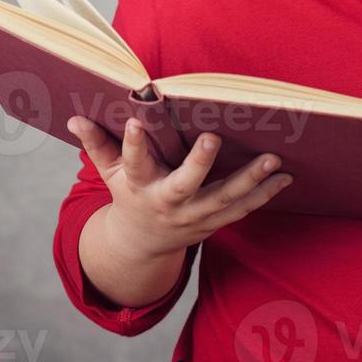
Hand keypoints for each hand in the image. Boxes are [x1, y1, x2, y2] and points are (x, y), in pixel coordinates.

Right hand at [67, 115, 293, 259]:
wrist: (143, 243)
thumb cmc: (130, 194)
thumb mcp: (110, 174)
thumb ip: (98, 146)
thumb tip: (75, 118)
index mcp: (139, 186)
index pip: (133, 163)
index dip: (133, 144)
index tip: (135, 120)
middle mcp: (168, 203)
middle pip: (184, 185)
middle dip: (198, 163)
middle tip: (214, 138)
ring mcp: (194, 216)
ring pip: (224, 200)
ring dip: (251, 181)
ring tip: (274, 159)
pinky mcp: (215, 222)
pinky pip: (243, 210)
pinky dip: (265, 195)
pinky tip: (286, 177)